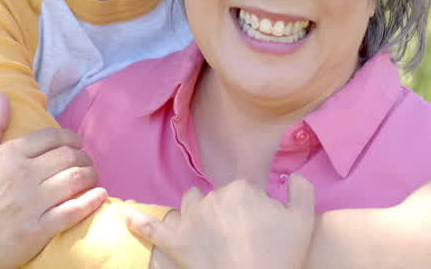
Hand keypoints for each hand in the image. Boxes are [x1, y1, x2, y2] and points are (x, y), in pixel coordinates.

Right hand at [0, 93, 108, 268]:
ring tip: (92, 178)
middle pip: (69, 156)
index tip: (76, 144)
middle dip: (84, 157)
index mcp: (8, 155)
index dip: (71, 138)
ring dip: (91, 176)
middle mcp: (22, 175)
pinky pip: (75, 210)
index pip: (53, 136)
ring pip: (77, 179)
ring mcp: (32, 203)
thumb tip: (3, 96)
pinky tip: (99, 196)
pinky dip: (92, 201)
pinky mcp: (39, 229)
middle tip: (86, 162)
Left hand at [125, 175, 315, 268]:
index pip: (242, 190)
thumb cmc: (282, 255)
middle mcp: (211, 198)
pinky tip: (126, 218)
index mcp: (240, 188)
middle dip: (224, 212)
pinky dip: (139, 223)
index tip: (258, 227)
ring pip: (187, 207)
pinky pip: (153, 229)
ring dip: (194, 214)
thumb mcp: (303, 218)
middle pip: (215, 198)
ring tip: (205, 234)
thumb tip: (292, 175)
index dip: (251, 208)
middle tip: (238, 238)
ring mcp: (191, 220)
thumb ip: (300, 188)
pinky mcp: (177, 244)